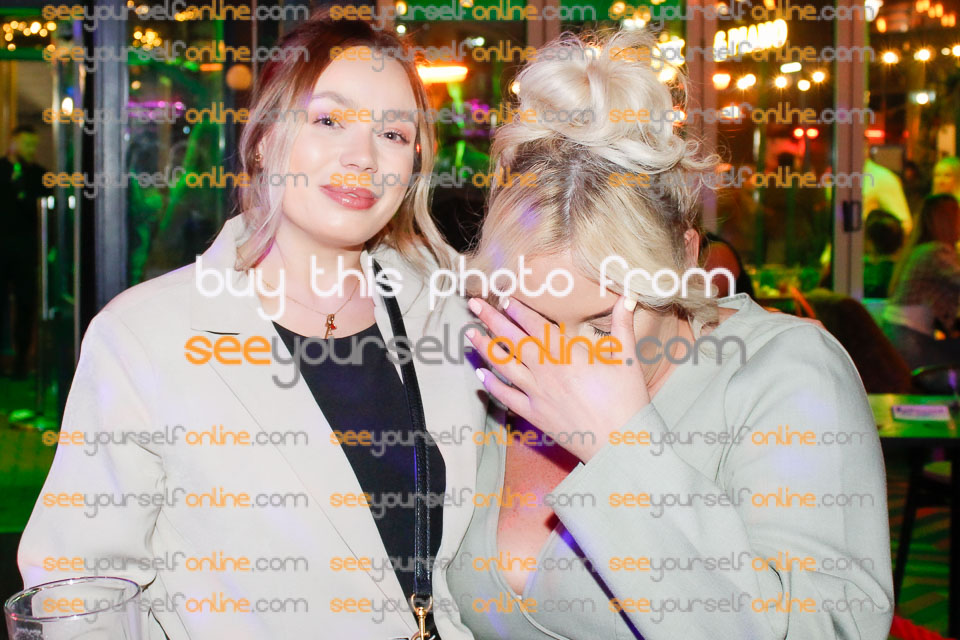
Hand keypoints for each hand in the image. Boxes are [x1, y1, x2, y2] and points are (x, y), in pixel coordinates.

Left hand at [466, 295, 650, 460]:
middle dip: (491, 320)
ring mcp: (537, 394)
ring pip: (504, 366)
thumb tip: (628, 297)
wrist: (619, 443)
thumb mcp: (627, 358)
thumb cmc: (626, 400)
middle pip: (512, 340)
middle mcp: (546, 371)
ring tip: (469, 333)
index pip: (536, 326)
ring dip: (484, 348)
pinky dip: (492, 385)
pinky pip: (506, 397)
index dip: (518, 310)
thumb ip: (623, 325)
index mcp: (567, 354)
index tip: (504, 298)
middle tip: (474, 303)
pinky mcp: (534, 415)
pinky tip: (481, 375)